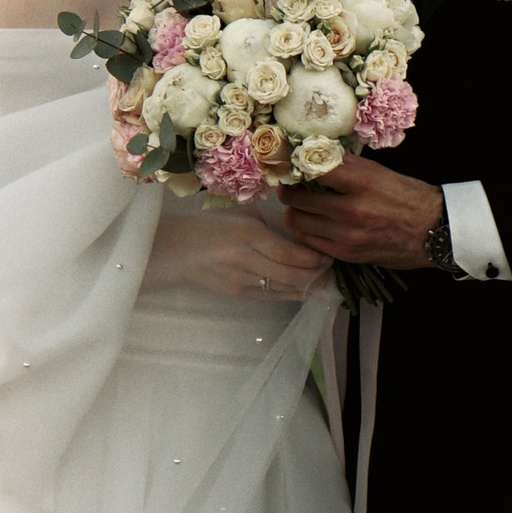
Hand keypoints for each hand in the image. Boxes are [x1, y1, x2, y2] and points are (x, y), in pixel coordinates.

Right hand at [147, 202, 323, 302]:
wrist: (179, 251)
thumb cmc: (213, 227)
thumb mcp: (243, 215)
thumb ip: (272, 223)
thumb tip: (303, 231)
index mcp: (247, 234)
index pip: (287, 252)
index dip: (311, 257)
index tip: (328, 254)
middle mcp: (245, 259)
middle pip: (290, 274)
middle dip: (315, 274)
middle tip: (332, 268)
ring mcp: (242, 280)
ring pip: (284, 288)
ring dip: (308, 286)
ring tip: (324, 280)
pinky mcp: (239, 294)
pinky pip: (272, 296)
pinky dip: (292, 294)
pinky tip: (307, 291)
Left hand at [280, 160, 445, 270]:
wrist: (434, 231)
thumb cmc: (407, 196)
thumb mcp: (379, 172)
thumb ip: (346, 166)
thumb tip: (313, 158)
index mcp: (362, 182)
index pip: (313, 169)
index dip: (295, 165)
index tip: (290, 164)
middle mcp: (352, 210)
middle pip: (298, 199)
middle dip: (290, 191)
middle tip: (290, 186)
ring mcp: (348, 236)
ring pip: (298, 222)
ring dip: (295, 212)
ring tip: (300, 206)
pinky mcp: (347, 254)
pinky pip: (310, 241)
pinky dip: (306, 231)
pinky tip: (314, 223)